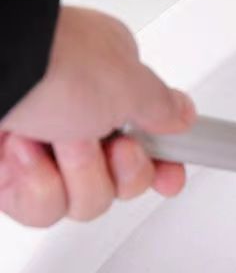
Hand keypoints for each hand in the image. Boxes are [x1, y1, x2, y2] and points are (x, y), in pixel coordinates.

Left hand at [0, 6, 195, 226]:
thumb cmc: (48, 62)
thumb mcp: (129, 81)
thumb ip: (163, 106)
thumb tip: (181, 115)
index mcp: (110, 83)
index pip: (151, 136)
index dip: (164, 163)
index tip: (171, 175)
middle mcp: (77, 115)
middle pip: (122, 180)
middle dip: (118, 169)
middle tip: (107, 144)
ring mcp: (42, 147)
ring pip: (84, 200)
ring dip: (77, 172)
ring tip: (56, 139)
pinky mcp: (7, 176)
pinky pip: (42, 209)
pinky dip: (37, 185)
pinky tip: (22, 154)